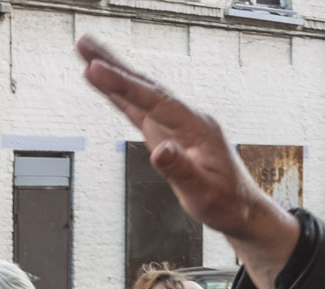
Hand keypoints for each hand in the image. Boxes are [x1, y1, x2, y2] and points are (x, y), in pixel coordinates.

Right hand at [76, 36, 299, 288]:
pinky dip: (120, 94)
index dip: (125, 85)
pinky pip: (139, 109)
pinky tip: (104, 82)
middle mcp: (186, 118)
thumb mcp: (204, 192)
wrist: (240, 207)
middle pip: (146, 85)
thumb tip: (159, 150)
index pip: (156, 101)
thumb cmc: (225, 202)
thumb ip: (181, 170)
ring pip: (140, 93)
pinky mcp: (167, 132)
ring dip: (114, 72)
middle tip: (85, 44)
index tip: (98, 70)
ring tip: (86, 52)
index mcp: (197, 127)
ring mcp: (176, 123)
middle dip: (114, 65)